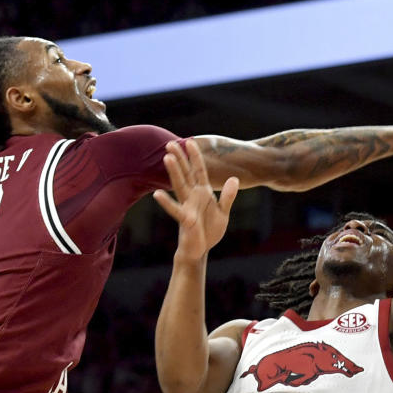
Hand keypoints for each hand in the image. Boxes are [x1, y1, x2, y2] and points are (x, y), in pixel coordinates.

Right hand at [154, 140, 238, 262]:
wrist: (200, 250)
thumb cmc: (209, 231)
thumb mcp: (223, 212)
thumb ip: (228, 196)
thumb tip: (235, 178)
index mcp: (202, 193)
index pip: (199, 171)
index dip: (195, 157)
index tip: (190, 141)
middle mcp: (192, 197)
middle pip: (186, 174)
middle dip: (180, 158)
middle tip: (170, 142)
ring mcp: (187, 207)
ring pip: (180, 186)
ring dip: (174, 172)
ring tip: (167, 157)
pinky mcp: (185, 220)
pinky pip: (175, 210)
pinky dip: (166, 203)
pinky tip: (157, 195)